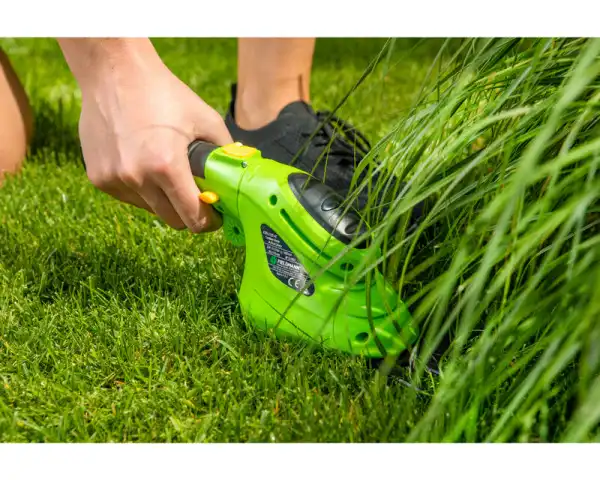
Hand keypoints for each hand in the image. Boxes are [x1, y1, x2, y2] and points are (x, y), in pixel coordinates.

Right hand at [68, 40, 231, 232]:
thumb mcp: (206, 119)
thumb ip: (224, 154)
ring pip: (150, 210)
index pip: (193, 218)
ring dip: (163, 199)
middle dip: (188, 212)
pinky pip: (129, 197)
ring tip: (165, 169)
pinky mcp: (98, 178)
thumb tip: (236, 179)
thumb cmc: (164, 93)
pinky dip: (141, 189)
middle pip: (172, 220)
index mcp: (166, 166)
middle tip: (196, 195)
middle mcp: (137, 178)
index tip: (215, 215)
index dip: (209, 221)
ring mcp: (114, 180)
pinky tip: (142, 161)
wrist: (114, 72)